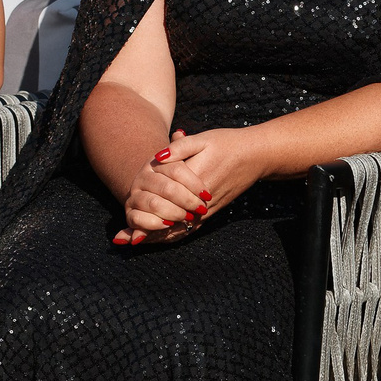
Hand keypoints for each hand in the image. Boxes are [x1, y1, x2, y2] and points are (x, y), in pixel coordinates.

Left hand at [121, 126, 274, 243]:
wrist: (256, 155)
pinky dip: (175, 234)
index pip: (164, 202)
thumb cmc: (227, 144)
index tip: (128, 228)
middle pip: (170, 221)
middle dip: (148, 231)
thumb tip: (157, 157)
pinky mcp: (213, 212)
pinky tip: (161, 237)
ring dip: (159, 236)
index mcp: (194, 181)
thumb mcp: (203, 139)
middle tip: (125, 240)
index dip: (145, 215)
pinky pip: (192, 228)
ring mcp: (208, 209)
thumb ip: (180, 148)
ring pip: (181, 228)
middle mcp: (200, 201)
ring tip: (137, 241)